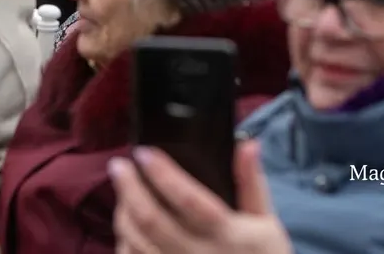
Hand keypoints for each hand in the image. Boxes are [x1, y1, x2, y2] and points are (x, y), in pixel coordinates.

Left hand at [110, 142, 292, 253]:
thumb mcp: (266, 220)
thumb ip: (251, 181)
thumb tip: (247, 143)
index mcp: (226, 234)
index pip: (188, 200)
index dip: (163, 174)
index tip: (143, 152)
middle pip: (152, 220)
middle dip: (129, 188)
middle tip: (118, 164)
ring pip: (136, 240)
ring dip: (123, 211)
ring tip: (121, 189)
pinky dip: (125, 239)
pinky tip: (127, 221)